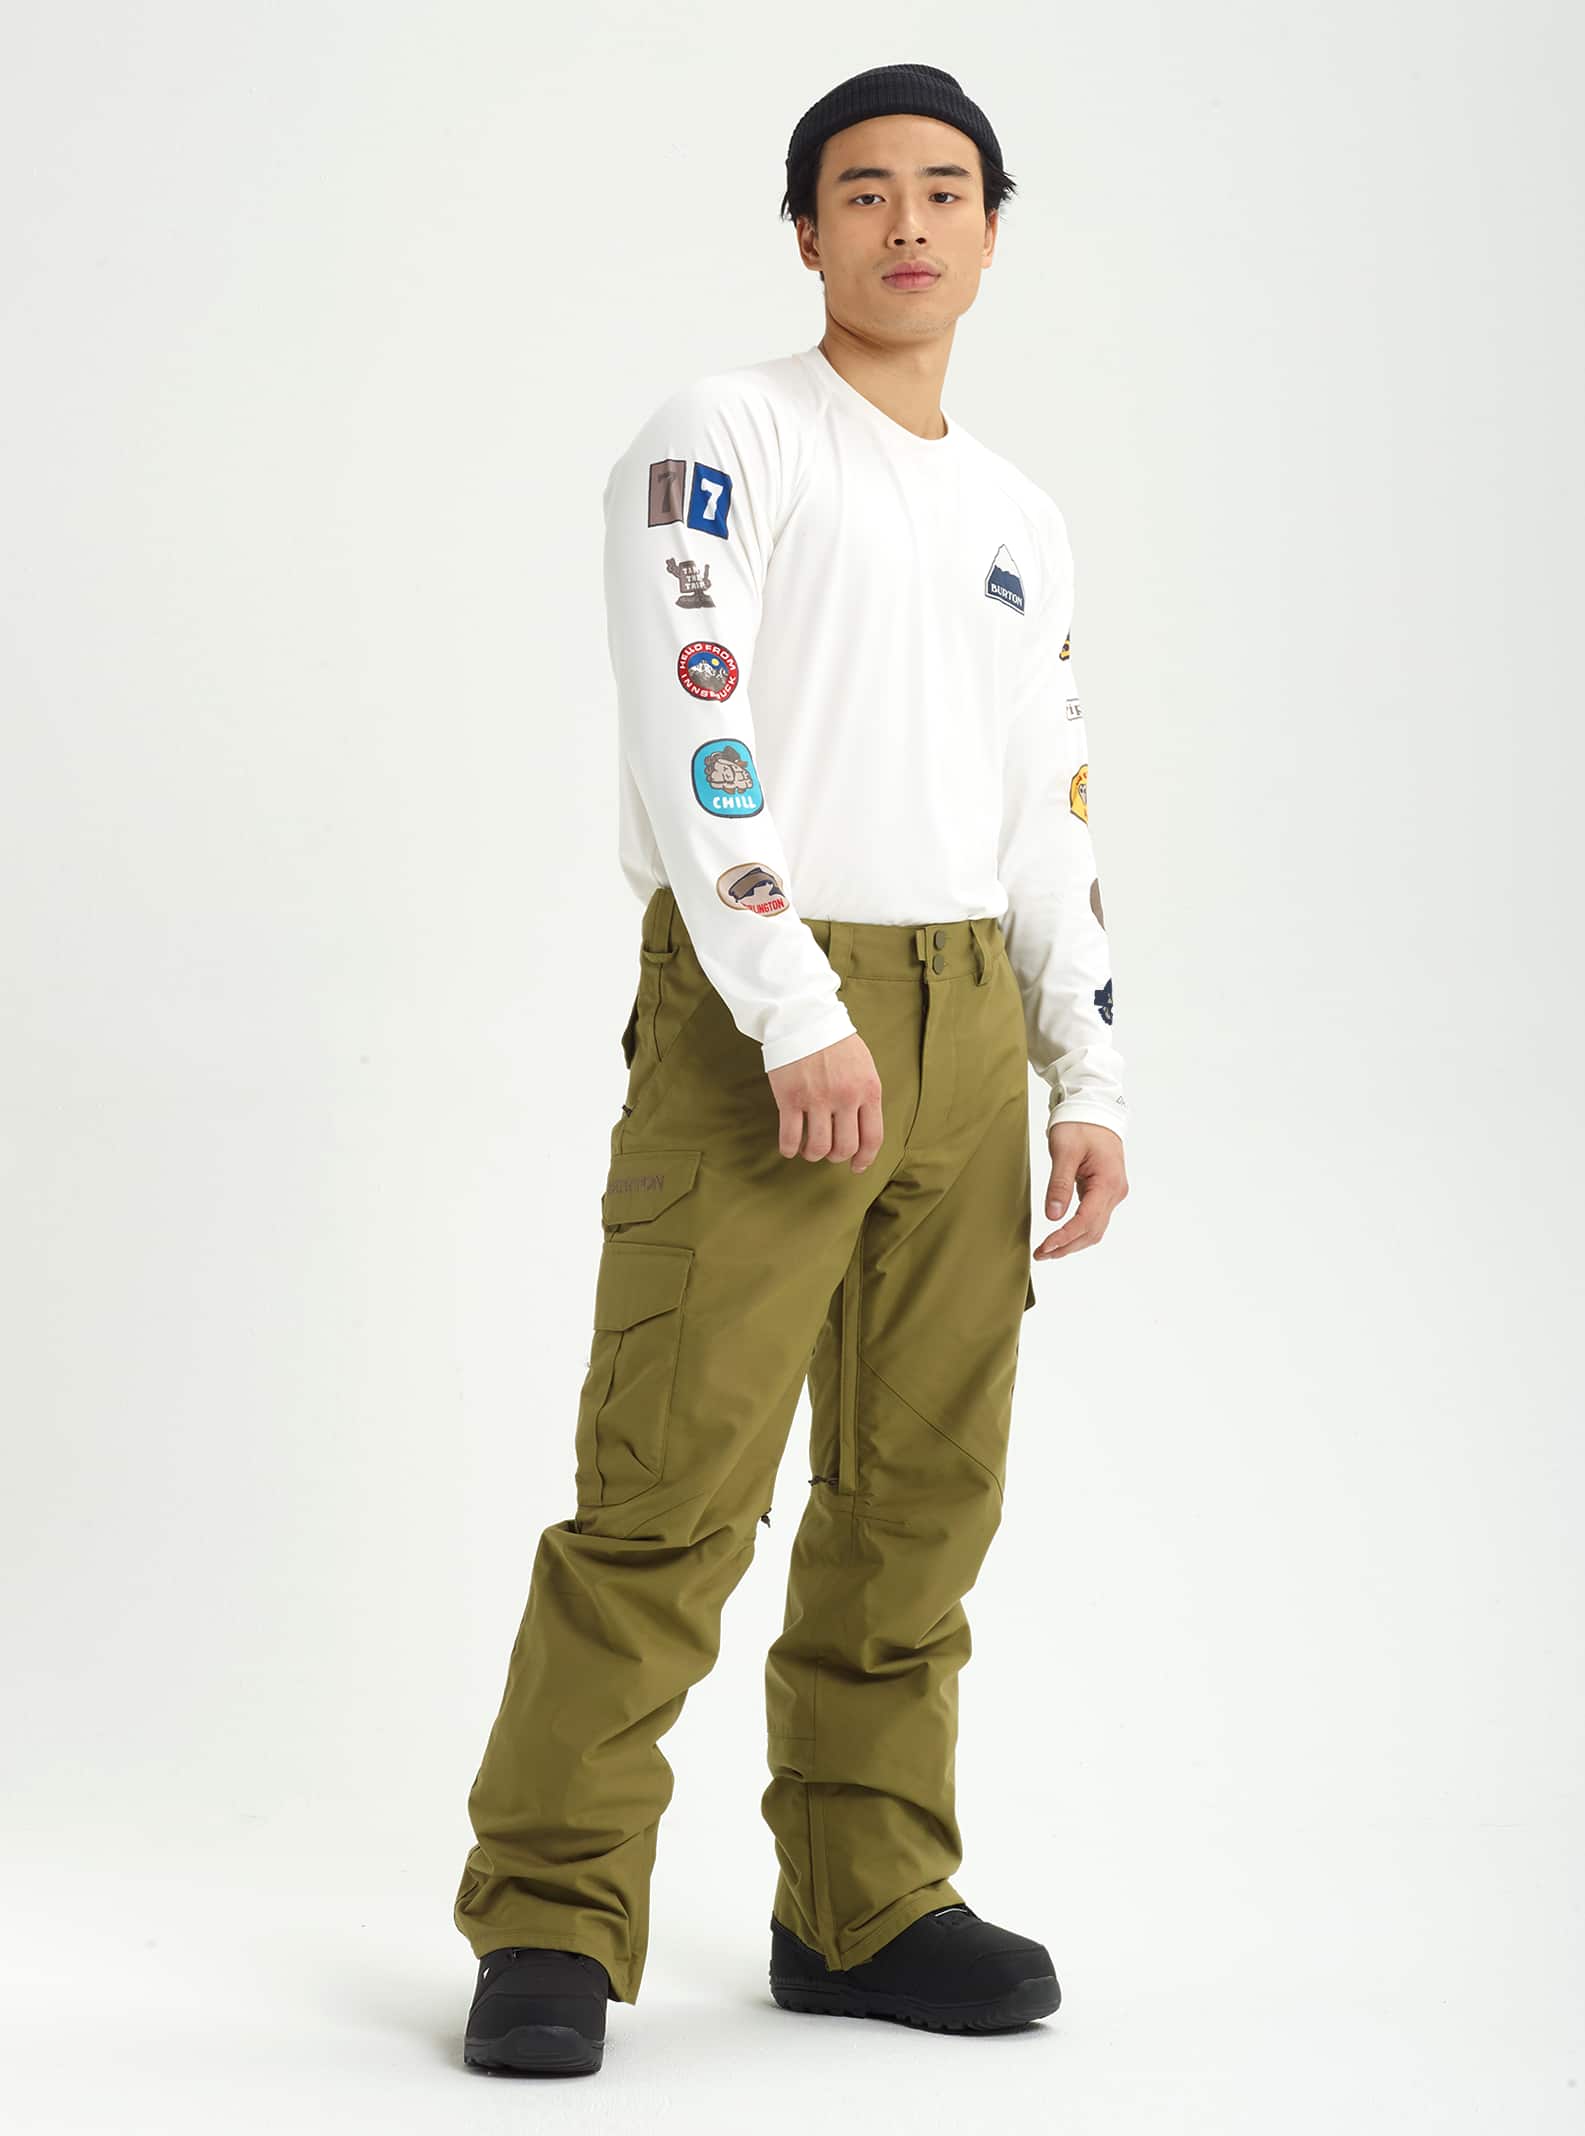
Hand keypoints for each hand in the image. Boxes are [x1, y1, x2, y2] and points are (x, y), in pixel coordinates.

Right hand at [766, 1032, 883, 1170]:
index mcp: (868, 1090)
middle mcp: (845, 1098)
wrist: (804, 1018)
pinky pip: (790, 1137)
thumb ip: (866, 1095)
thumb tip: (863, 1128)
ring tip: (809, 1150)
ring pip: (819, 1147)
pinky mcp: (790, 1098)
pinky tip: (790, 1148)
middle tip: (829, 1152)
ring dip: (814, 1155)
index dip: (865, 1158)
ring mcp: (817, 1099)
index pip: (873, 1137)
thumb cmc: (835, 1041)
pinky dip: (790, 1149)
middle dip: (837, 1156)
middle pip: (845, 1147)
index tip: (857, 1166)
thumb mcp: (864, 1065)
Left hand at [1035, 1122, 1127, 1258]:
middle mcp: (1115, 1191)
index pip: (1086, 1220)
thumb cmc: (1080, 1125)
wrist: (1094, 1109)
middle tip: (1040, 1254)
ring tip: (1048, 1250)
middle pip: (1093, 1231)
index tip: (1045, 1247)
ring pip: (1095, 1228)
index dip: (1065, 1237)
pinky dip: (1078, 1231)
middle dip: (1067, 1246)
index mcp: (1108, 1182)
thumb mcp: (1064, 1151)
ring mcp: (1113, 1192)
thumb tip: (1053, 1216)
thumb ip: (1059, 1184)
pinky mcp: (1106, 1191)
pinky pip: (1094, 1218)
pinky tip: (1061, 1236)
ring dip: (1073, 1242)